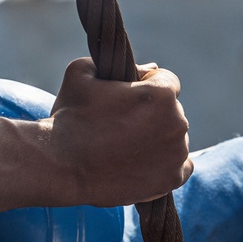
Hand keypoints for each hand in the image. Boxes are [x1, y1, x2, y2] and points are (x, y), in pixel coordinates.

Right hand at [49, 58, 191, 205]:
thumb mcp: (82, 73)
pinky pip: (182, 166)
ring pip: (176, 139)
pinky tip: (145, 163)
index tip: (129, 97)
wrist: (60, 165)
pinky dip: (168, 164)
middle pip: (173, 112)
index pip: (167, 81)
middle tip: (123, 125)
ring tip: (128, 146)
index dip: (147, 85)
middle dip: (153, 114)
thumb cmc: (70, 116)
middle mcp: (177, 122)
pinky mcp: (171, 179)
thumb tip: (149, 68)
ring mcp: (176, 153)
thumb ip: (116, 62)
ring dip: (159, 139)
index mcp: (161, 94)